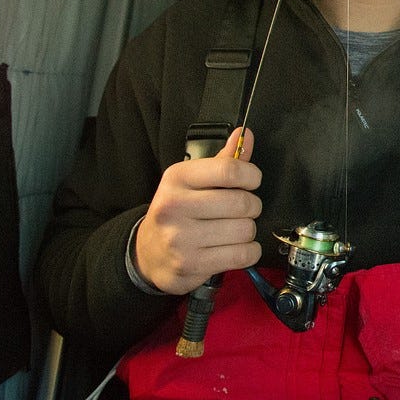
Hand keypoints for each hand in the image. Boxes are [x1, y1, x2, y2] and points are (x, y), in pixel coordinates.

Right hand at [135, 128, 262, 294]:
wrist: (147, 253)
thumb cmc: (178, 211)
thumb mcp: (192, 181)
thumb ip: (222, 160)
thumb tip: (244, 134)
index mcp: (177, 178)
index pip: (229, 170)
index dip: (251, 175)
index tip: (251, 181)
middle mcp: (174, 207)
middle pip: (243, 203)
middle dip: (251, 206)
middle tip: (241, 210)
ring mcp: (181, 239)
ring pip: (246, 230)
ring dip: (248, 231)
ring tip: (232, 230)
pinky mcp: (191, 265)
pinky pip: (243, 255)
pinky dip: (249, 251)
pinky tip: (235, 248)